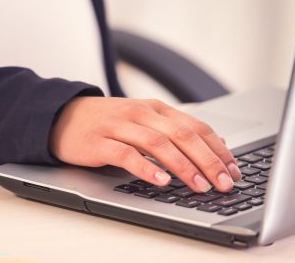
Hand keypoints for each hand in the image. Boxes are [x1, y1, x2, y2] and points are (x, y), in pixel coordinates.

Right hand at [50, 97, 242, 192]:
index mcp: (155, 108)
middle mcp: (140, 114)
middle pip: (183, 135)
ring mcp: (119, 126)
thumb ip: (171, 131)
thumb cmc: (105, 122)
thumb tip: (211, 148)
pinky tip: (160, 180)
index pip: (195, 127)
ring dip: (184, 166)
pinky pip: (126, 155)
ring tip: (200, 186)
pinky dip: (146, 168)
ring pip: (159, 144)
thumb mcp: (141, 121)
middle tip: (224, 183)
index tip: (234, 170)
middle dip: (209, 161)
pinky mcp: (100, 142)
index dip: (218, 149)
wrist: (60, 115)